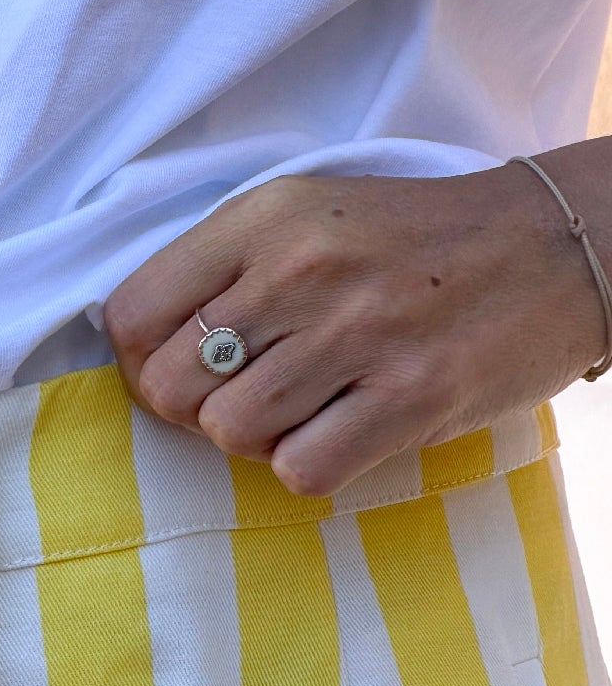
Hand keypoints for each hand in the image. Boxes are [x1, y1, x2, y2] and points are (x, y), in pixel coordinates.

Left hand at [103, 160, 609, 497]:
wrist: (553, 245)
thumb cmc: (415, 244)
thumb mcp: (312, 215)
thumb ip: (226, 269)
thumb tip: (142, 351)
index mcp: (266, 218)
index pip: (132, 315)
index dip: (142, 362)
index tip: (183, 372)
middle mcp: (302, 270)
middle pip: (169, 388)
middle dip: (197, 411)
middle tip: (252, 396)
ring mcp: (357, 335)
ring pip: (229, 434)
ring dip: (258, 440)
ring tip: (307, 410)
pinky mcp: (408, 397)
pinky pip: (300, 470)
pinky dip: (311, 467)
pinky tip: (346, 431)